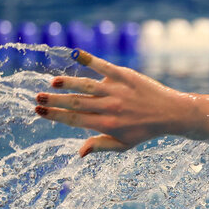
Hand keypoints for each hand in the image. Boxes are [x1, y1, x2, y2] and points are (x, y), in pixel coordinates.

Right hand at [34, 49, 198, 157]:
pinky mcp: (125, 75)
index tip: (39, 111)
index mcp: (107, 125)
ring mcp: (117, 91)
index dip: (55, 115)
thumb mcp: (123, 145)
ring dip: (68, 83)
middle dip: (55, 101)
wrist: (171, 113)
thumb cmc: (144, 130)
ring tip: (52, 83)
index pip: (75, 120)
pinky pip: (104, 66)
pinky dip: (89, 60)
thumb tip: (78, 153)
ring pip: (87, 86)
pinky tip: (74, 55)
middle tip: (37, 97)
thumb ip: (99, 146)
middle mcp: (110, 108)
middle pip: (76, 103)